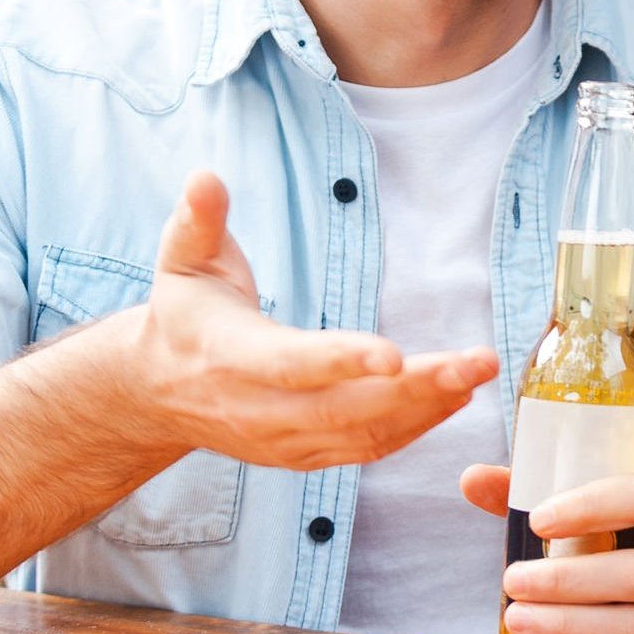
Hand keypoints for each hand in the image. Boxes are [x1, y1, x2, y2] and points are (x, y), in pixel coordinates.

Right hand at [130, 170, 497, 469]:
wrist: (156, 393)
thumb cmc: (183, 315)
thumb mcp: (181, 261)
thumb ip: (198, 220)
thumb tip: (206, 177)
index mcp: (231, 357)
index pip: (292, 364)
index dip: (342, 360)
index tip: (395, 353)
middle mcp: (259, 410)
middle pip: (346, 408)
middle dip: (418, 388)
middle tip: (475, 363)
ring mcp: (282, 440)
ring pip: (364, 435)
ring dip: (429, 409)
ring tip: (478, 374)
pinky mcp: (304, 456)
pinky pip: (366, 450)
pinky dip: (415, 428)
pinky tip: (454, 399)